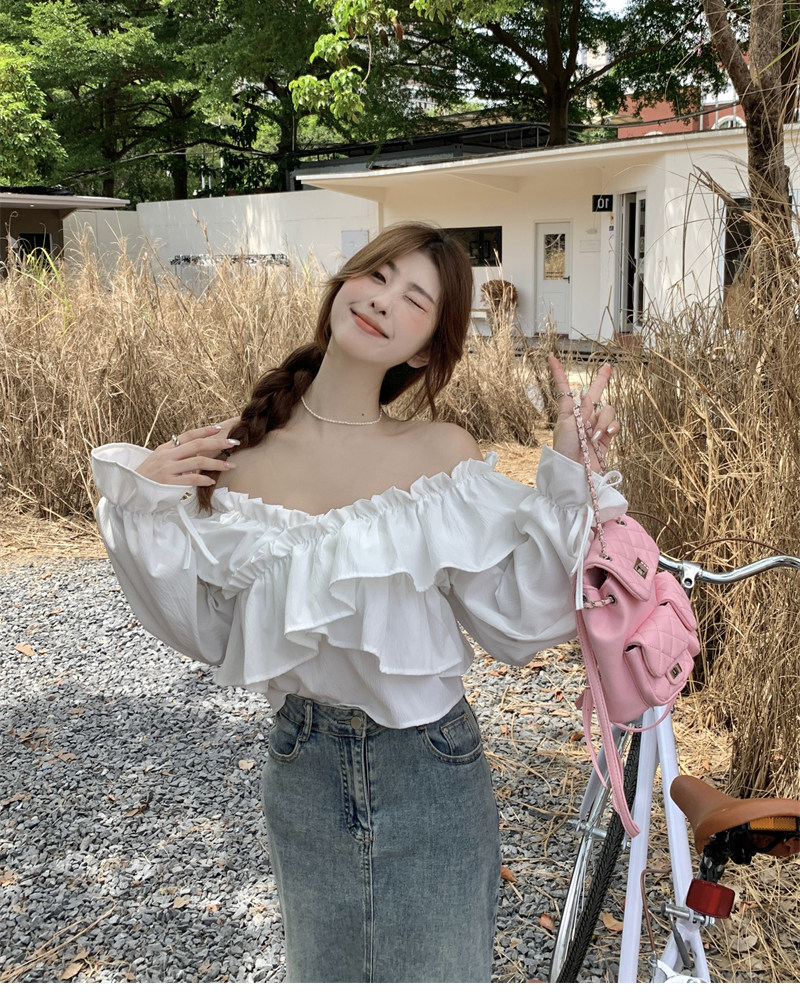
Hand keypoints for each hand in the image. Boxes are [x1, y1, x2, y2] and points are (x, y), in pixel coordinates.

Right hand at [135, 419, 239, 486]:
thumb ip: (175, 455)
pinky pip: (190, 480)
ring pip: (197, 462)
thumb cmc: (147, 476)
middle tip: (233, 443)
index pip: (188, 435)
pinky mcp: (168, 483)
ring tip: (229, 466)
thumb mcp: (159, 459)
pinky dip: (203, 480)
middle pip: (197, 445)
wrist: (130, 490)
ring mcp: (168, 469)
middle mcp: (167, 456)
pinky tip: (211, 481)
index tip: (219, 428)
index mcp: (166, 448)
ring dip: (216, 464)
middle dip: (217, 443)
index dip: (204, 431)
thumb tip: (196, 453)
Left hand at [548, 357, 619, 472]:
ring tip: (593, 434)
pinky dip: (611, 427)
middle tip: (608, 367)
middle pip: (594, 394)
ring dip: (602, 420)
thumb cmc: (564, 451)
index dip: (558, 373)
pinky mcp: (606, 438)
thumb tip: (590, 397)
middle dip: (601, 381)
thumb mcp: (568, 426)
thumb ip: (580, 410)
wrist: (574, 473)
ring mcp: (595, 427)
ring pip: (607, 410)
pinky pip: (614, 424)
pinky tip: (605, 435)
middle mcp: (582, 417)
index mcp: (567, 412)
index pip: (564, 388)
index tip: (551, 358)